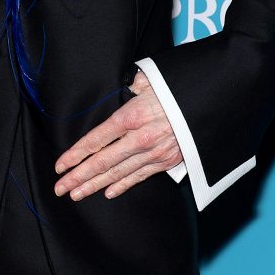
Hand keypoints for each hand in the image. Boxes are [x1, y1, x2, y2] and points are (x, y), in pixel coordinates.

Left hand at [53, 68, 182, 199]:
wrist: (214, 105)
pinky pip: (139, 177)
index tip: (60, 167)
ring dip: (94, 185)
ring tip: (76, 194)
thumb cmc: (180, 90)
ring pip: (117, 173)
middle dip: (78, 177)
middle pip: (101, 161)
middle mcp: (139, 138)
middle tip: (60, 188)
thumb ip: (136, 85)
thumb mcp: (154, 80)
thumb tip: (130, 85)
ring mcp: (153, 153)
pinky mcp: (167, 161)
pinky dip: (122, 185)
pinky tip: (107, 192)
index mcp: (131, 116)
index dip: (75, 155)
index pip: (95, 139)